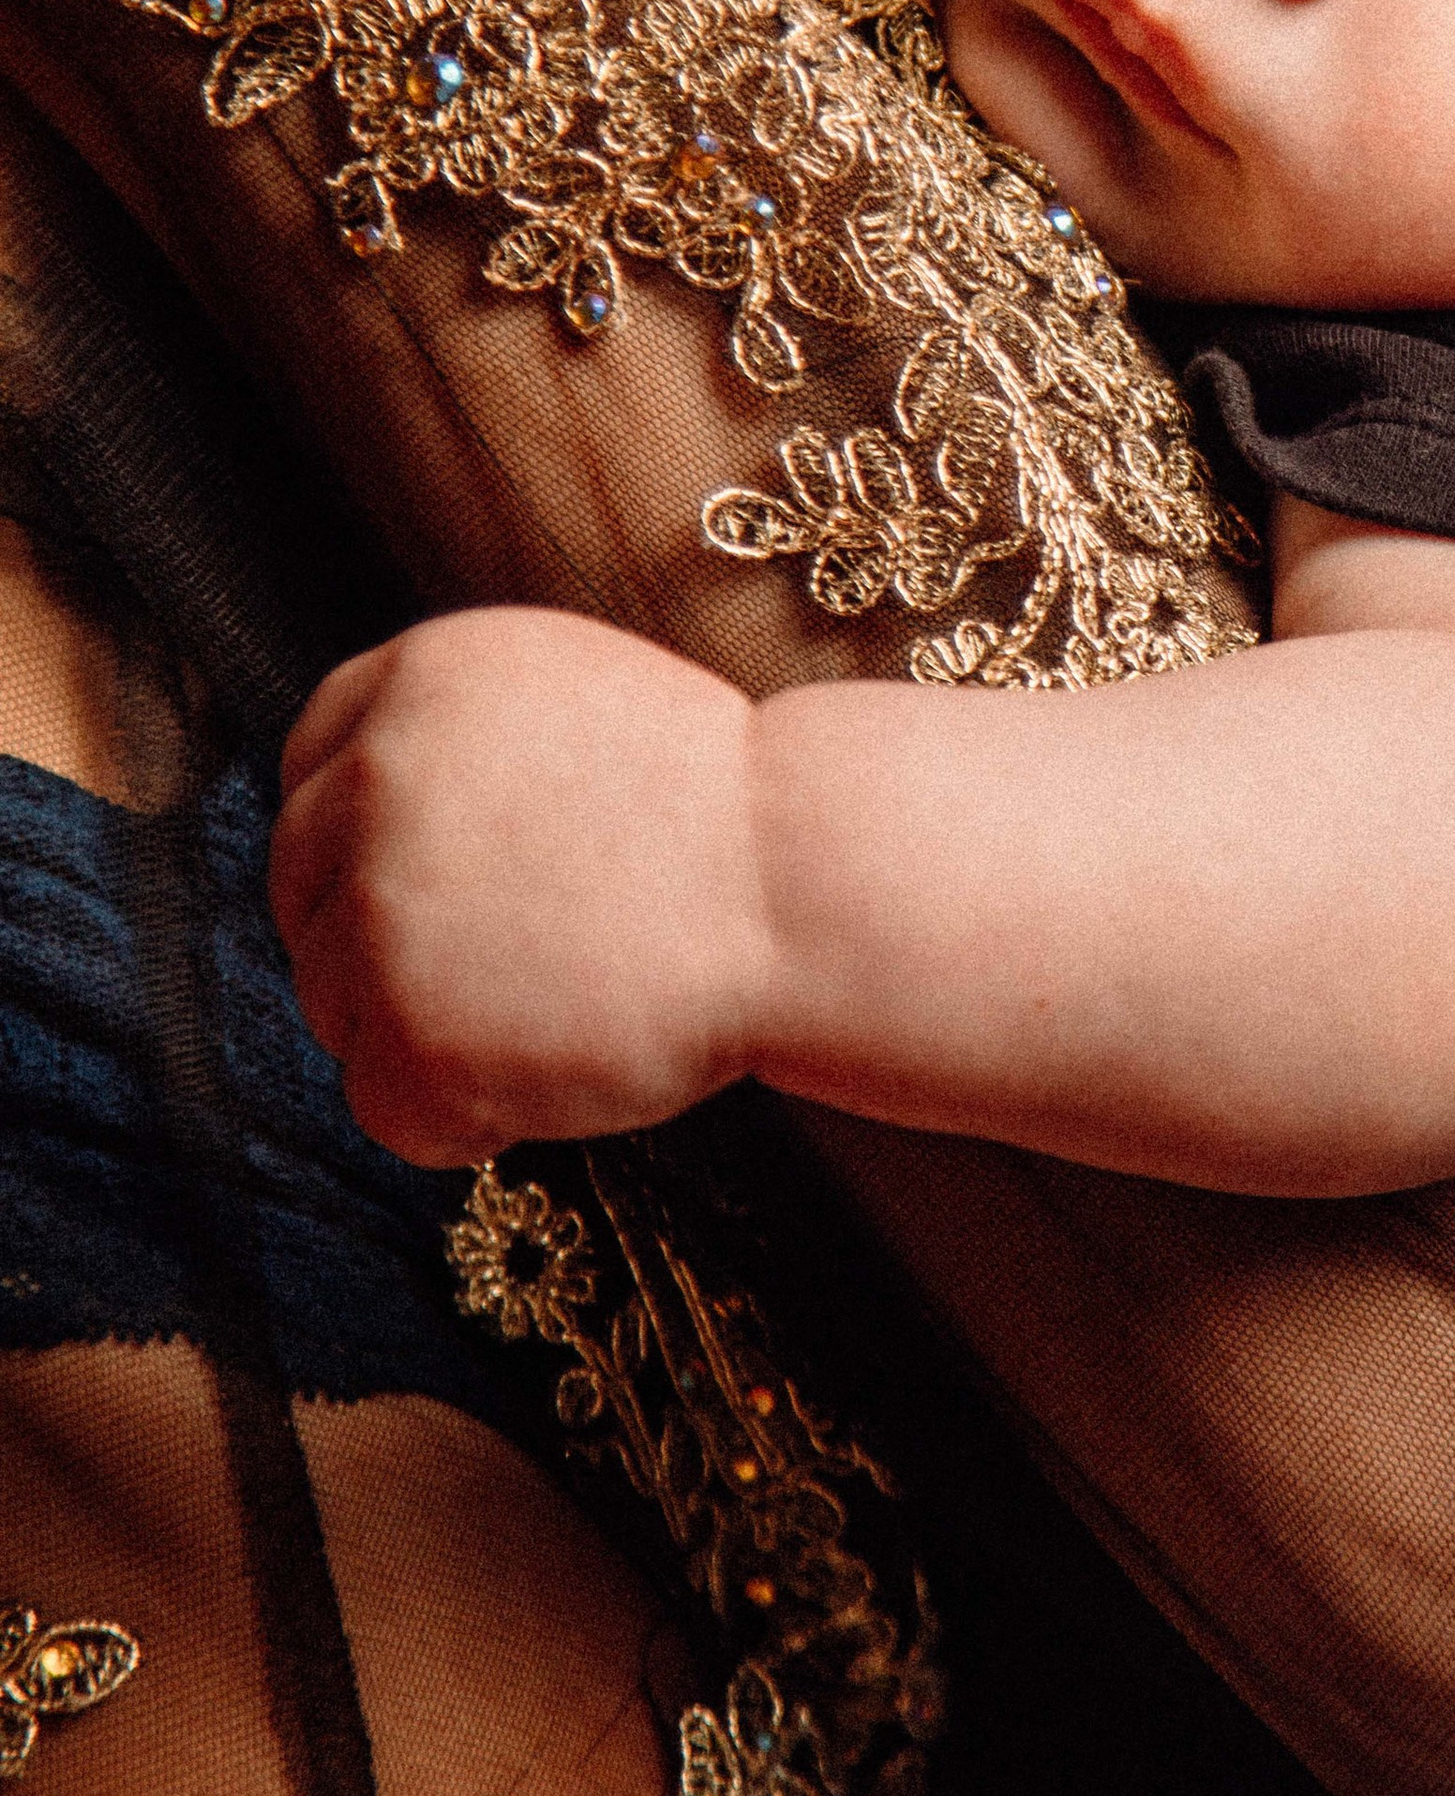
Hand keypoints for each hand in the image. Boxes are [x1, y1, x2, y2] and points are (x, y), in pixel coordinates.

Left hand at [272, 608, 770, 1165]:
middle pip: (302, 893)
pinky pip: (380, 1106)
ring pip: (335, 1005)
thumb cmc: (725, 812)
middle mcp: (374, 780)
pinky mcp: (408, 1037)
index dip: (351, 838)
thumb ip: (455, 741)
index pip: (307, 768)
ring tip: (558, 1011)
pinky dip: (457, 1116)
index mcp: (419, 680)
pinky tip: (554, 1073)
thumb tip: (353, 819)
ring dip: (424, 1029)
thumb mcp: (572, 703)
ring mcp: (381, 912)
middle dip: (379, 941)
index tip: (409, 882)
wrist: (811, 889)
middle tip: (505, 970)